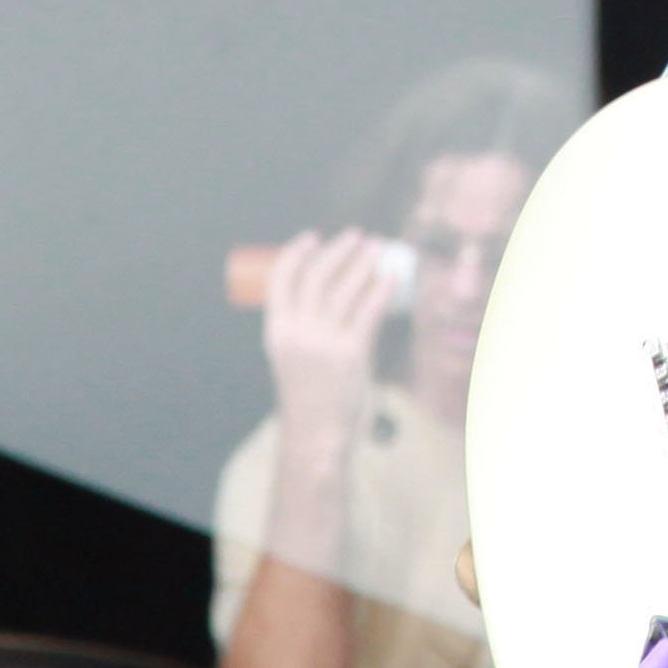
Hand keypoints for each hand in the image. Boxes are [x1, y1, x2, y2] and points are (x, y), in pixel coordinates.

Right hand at [259, 227, 402, 451]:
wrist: (317, 432)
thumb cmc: (307, 392)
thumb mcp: (291, 355)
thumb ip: (303, 326)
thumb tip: (332, 287)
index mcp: (277, 331)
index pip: (281, 280)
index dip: (296, 253)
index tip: (312, 236)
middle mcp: (298, 333)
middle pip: (318, 277)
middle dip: (338, 250)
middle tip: (358, 235)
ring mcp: (324, 342)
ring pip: (344, 289)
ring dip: (363, 263)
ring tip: (378, 248)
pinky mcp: (352, 352)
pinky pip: (368, 311)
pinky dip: (380, 290)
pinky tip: (391, 278)